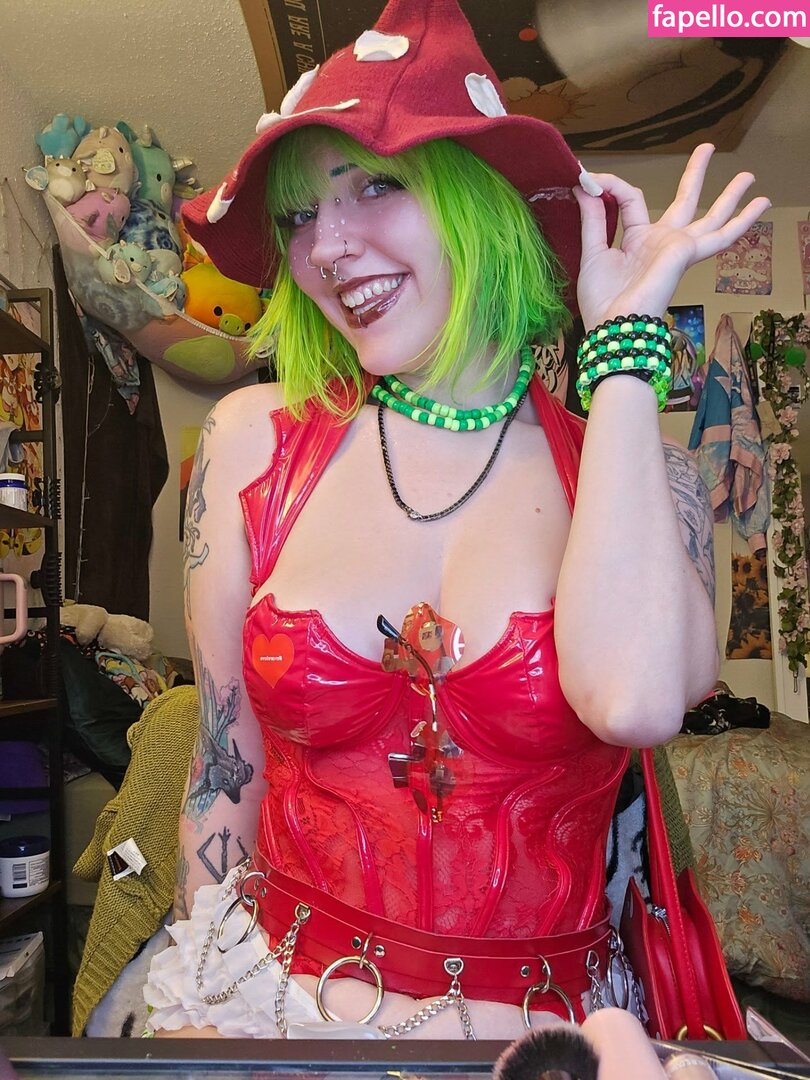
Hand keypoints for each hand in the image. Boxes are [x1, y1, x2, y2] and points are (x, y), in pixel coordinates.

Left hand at [574, 143, 770, 330]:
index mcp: (638, 240)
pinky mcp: (687, 253)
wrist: (613, 325)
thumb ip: (592, 219)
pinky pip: (718, 234)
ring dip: (731, 196)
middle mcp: (661, 241)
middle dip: (697, 175)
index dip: (611, 185)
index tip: (588, 178)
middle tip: (709, 147)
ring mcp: (678, 247)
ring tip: (750, 177)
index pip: (632, 199)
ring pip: (711, 217)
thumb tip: (585, 186)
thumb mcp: (592, 251)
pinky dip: (740, 220)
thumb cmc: (602, 299)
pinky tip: (760, 205)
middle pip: (685, 201)